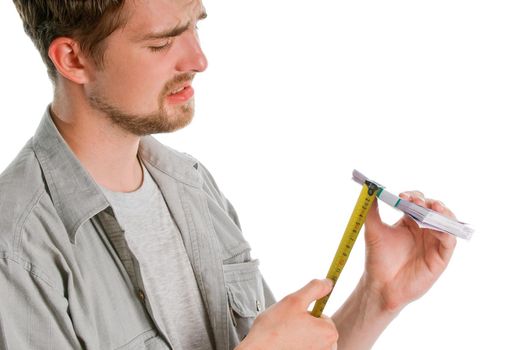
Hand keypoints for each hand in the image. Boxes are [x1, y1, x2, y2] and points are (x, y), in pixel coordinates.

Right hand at [238, 279, 338, 349]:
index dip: (306, 313)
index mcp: (329, 332)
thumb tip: (328, 282)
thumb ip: (314, 289)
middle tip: (287, 327)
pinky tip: (285, 345)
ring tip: (285, 337)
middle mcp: (328, 348)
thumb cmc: (273, 329)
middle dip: (304, 325)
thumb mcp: (295, 300)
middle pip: (317, 329)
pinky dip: (296, 346)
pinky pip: (305, 348)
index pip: (322, 315)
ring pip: (310, 339)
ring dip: (299, 336)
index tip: (294, 317)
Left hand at [363, 191, 456, 312]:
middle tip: (417, 200)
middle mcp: (424, 229)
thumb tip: (370, 190)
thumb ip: (372, 210)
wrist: (380, 284)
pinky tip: (436, 226)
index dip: (413, 196)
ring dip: (442, 212)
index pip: (418, 201)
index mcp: (410, 221)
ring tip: (433, 207)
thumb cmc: (377, 258)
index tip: (403, 196)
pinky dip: (446, 231)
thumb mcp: (373, 230)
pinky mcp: (441, 257)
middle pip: (434, 209)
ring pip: (446, 222)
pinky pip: (449, 241)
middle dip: (428, 202)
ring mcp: (434, 242)